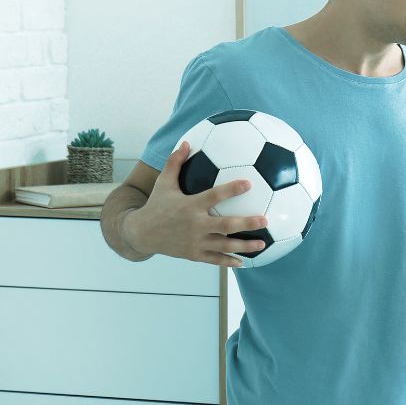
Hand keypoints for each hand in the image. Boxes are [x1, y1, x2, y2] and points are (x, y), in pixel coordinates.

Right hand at [123, 141, 267, 266]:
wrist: (141, 233)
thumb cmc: (156, 205)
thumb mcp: (163, 183)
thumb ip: (175, 163)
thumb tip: (186, 142)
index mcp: (190, 205)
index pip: (214, 196)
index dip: (231, 189)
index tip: (249, 184)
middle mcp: (195, 225)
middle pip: (225, 225)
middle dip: (246, 223)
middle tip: (265, 219)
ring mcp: (195, 242)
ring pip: (224, 245)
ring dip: (244, 245)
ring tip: (262, 243)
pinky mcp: (193, 254)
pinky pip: (214, 260)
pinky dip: (228, 261)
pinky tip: (243, 262)